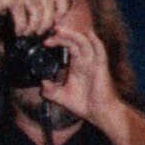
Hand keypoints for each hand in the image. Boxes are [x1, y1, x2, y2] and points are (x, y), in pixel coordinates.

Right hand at [0, 0, 70, 38]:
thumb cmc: (6, 3)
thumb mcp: (26, 0)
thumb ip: (40, 6)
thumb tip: (55, 24)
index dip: (61, 11)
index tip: (54, 22)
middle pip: (50, 5)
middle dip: (47, 22)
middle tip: (39, 32)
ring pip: (38, 11)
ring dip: (34, 26)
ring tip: (27, 33)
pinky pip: (23, 16)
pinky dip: (22, 27)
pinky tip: (18, 31)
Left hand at [43, 10, 115, 126]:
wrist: (100, 114)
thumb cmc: (86, 104)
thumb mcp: (62, 97)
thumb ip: (51, 91)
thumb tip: (42, 83)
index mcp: (78, 66)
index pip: (68, 46)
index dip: (58, 41)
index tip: (46, 41)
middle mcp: (86, 61)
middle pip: (75, 41)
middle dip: (63, 35)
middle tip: (51, 31)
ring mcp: (94, 63)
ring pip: (85, 43)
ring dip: (73, 35)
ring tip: (60, 30)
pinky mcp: (101, 67)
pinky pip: (100, 51)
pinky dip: (95, 41)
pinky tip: (89, 34)